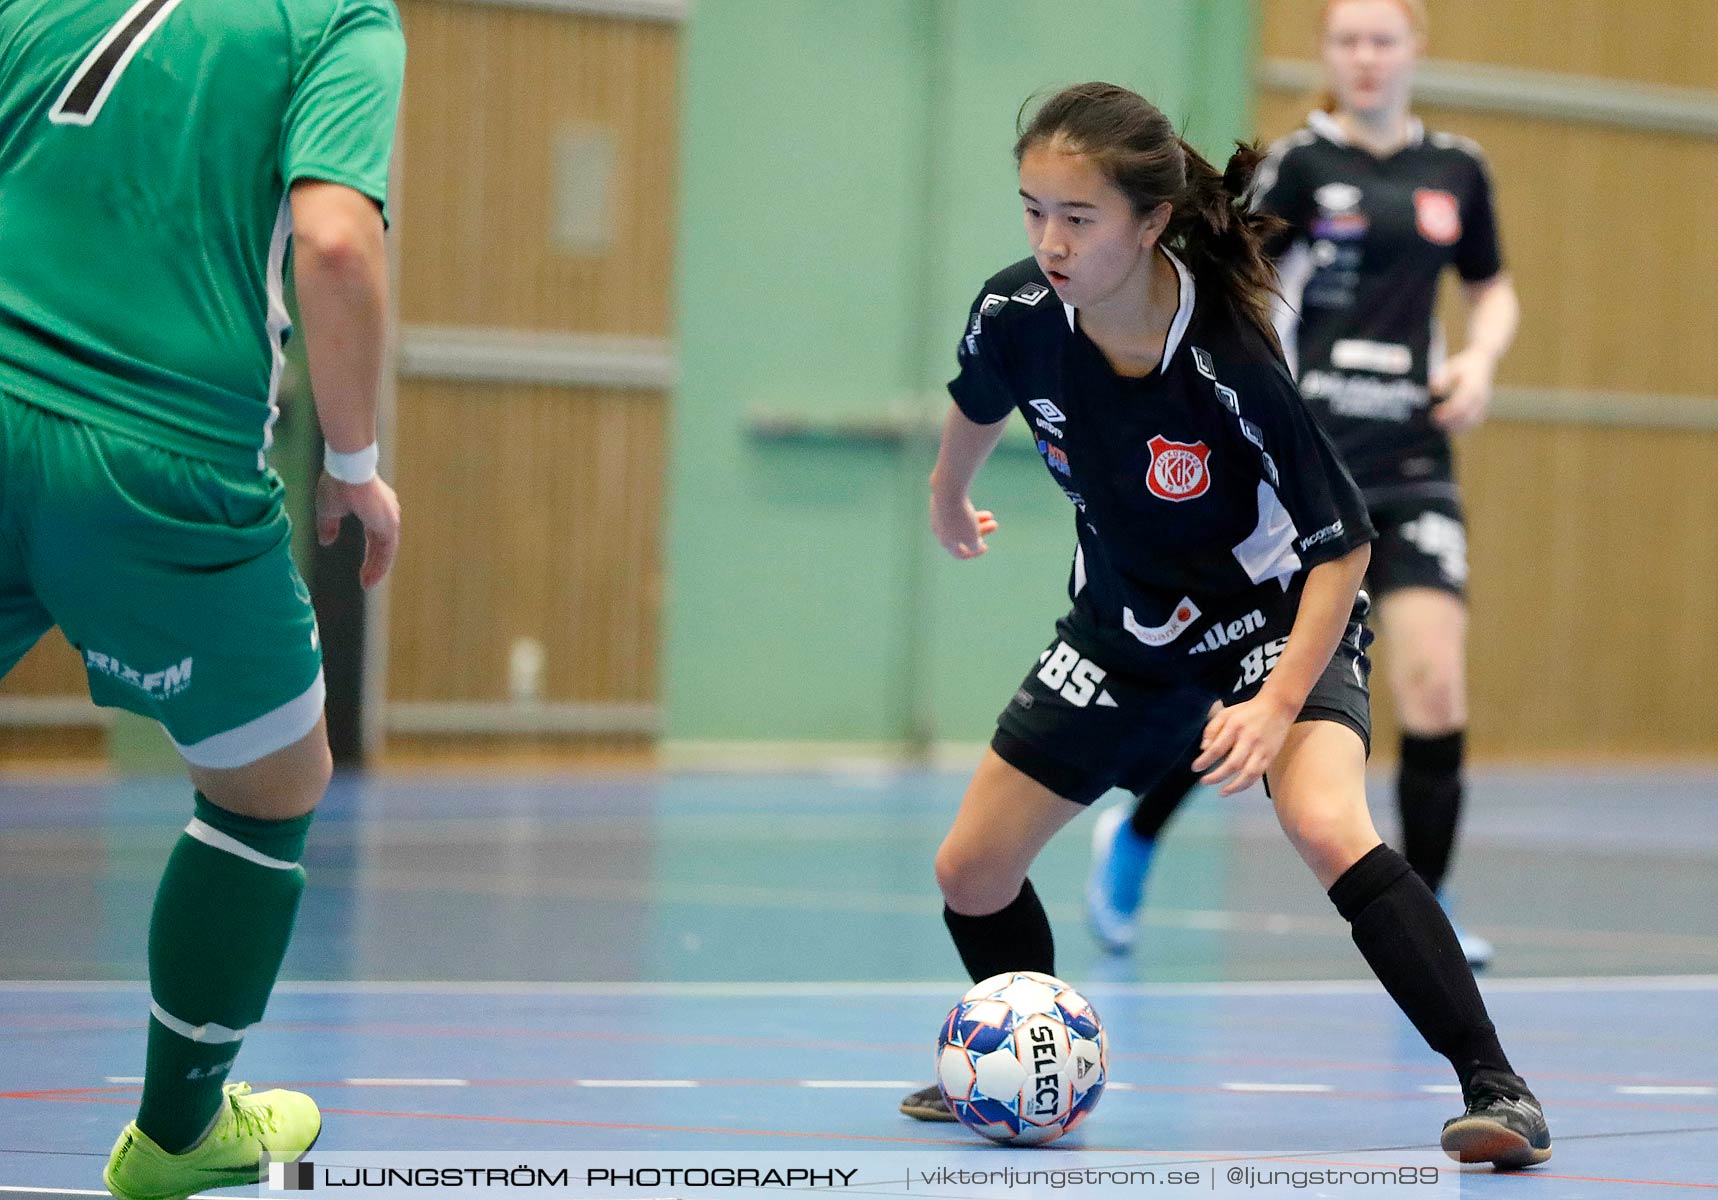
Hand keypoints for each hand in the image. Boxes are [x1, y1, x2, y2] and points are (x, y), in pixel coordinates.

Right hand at [315, 472, 399, 588]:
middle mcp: (386, 513)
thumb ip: (328, 526)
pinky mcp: (389, 525)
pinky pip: (387, 552)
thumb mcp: (329, 510)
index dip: (369, 553)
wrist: (347, 470)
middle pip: (382, 544)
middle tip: (366, 580)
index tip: (362, 568)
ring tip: (366, 584)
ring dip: (376, 569)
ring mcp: (390, 518)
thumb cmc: (338, 484)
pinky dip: (380, 566)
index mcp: (374, 508)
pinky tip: (370, 579)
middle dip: (374, 563)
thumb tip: (326, 542)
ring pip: (386, 550)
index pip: (374, 535)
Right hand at [930, 493, 997, 559]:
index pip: (959, 554)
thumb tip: (975, 546)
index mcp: (945, 542)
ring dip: (978, 521)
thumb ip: (974, 546)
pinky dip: (968, 512)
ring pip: (961, 522)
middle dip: (980, 531)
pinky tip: (976, 505)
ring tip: (991, 516)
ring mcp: (939, 516)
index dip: (974, 553)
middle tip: (994, 525)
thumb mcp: (971, 537)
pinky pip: (957, 512)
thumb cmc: (961, 518)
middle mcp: (939, 531)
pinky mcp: (940, 504)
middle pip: (962, 536)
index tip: (985, 546)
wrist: (947, 492)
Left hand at [1192, 692, 1297, 795]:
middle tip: (1203, 782)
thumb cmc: (1248, 711)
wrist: (1278, 707)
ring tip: (1221, 792)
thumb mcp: (1226, 713)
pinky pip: (1258, 774)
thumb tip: (1204, 749)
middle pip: (1232, 764)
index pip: (1217, 748)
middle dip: (1216, 776)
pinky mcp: (1270, 756)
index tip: (1195, 768)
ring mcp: (1261, 750)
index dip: (1205, 761)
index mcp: (1235, 727)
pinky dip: (1246, 784)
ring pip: (1248, 773)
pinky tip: (1236, 788)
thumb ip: (1212, 729)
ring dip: (1234, 786)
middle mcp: (1249, 740)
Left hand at [1429, 348, 1496, 433]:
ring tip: (1440, 426)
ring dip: (1456, 426)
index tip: (1434, 414)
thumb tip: (1434, 389)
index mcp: (1473, 386)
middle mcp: (1481, 396)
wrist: (1483, 361)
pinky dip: (1463, 427)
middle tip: (1434, 422)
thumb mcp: (1451, 366)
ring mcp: (1484, 403)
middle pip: (1466, 415)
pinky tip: (1450, 428)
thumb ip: (1442, 378)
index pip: (1461, 404)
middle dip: (1450, 422)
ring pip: (1472, 421)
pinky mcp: (1484, 408)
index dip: (1447, 412)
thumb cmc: (1464, 365)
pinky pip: (1475, 422)